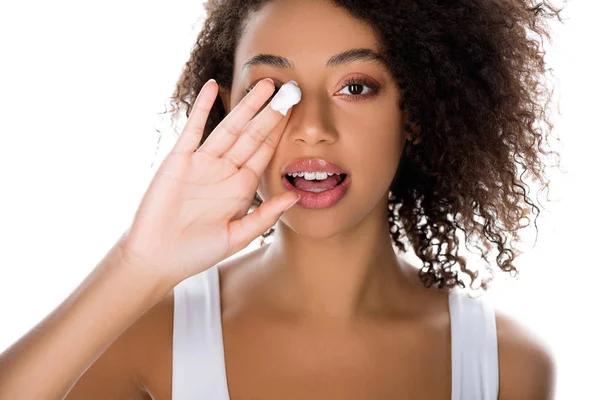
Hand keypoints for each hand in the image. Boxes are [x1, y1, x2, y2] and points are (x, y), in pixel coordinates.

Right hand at [118, 78, 300, 286]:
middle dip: (271, 113)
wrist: (157, 258)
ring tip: (264, 85)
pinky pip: (192, 130)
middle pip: (252, 135)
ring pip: (229, 128)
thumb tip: (296, 196)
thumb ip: (266, 216)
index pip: (264, 153)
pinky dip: (202, 108)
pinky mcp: (178, 160)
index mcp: (241, 187)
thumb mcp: (238, 236)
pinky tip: (212, 87)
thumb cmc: (197, 252)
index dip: (280, 132)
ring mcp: (202, 163)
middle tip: (289, 89)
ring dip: (246, 106)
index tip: (297, 111)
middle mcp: (224, 170)